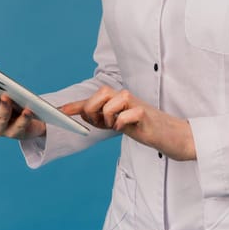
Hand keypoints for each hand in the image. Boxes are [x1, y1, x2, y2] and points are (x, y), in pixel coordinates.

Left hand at [60, 86, 195, 160]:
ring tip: (116, 126)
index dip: (74, 105)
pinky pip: (125, 114)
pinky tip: (124, 128)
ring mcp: (135, 103)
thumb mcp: (117, 123)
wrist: (170, 135)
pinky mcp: (145, 113)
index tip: (58, 112)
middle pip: (99, 94)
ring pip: (110, 102)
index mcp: (116, 99)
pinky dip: (120, 122)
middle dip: (93, 111)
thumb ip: (101, 118)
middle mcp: (124, 96)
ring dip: (107, 117)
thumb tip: (82, 115)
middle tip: (102, 123)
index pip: (91, 99)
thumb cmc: (143, 128)